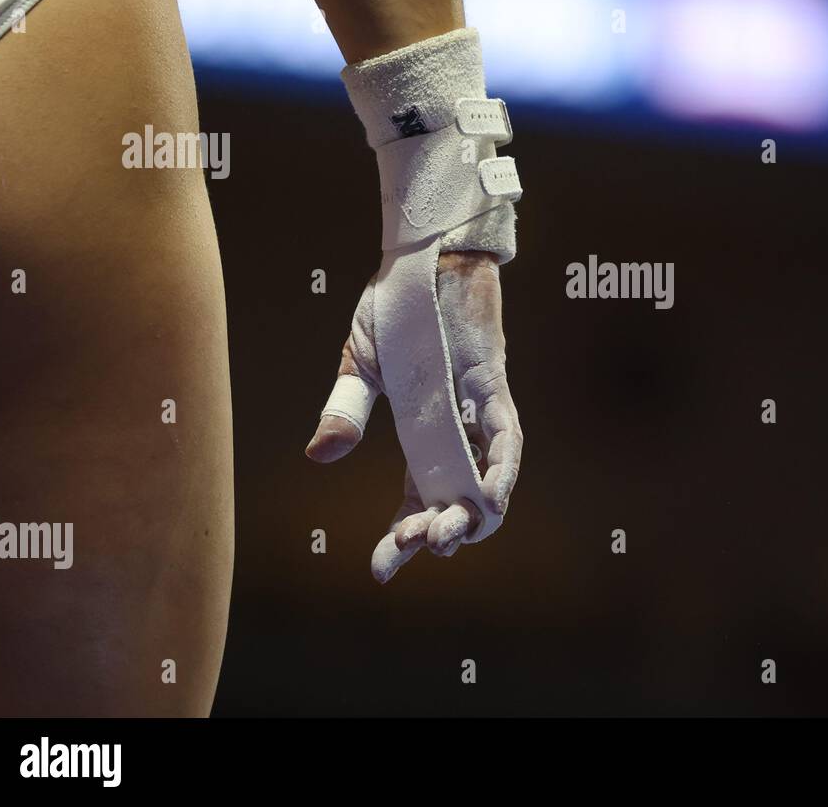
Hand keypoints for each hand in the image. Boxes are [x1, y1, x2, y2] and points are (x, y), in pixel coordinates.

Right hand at [306, 249, 523, 581]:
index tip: (380, 570)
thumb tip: (322, 456)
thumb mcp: (360, 367)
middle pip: (456, 499)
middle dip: (441, 532)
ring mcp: (477, 413)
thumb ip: (346, 411)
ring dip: (473, 511)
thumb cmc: (398, 311)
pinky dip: (502, 466)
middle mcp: (455, 434)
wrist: (425, 257)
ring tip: (453, 534)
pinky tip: (493, 494)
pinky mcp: (494, 385)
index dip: (402, 538)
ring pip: (486, 477)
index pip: (416, 501)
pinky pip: (506, 434)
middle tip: (423, 545)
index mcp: (421, 439)